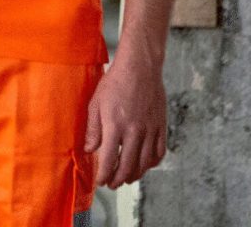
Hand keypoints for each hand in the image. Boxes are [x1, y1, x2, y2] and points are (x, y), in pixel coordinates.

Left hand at [83, 54, 166, 187]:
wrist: (139, 67)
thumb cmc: (115, 82)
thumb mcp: (96, 102)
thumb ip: (93, 128)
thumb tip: (89, 149)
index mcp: (115, 125)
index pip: (108, 160)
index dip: (103, 175)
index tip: (100, 181)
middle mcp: (134, 131)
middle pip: (127, 167)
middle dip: (117, 180)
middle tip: (112, 184)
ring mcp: (150, 130)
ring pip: (144, 164)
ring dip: (134, 175)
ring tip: (126, 178)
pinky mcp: (161, 126)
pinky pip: (159, 153)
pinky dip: (151, 164)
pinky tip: (144, 164)